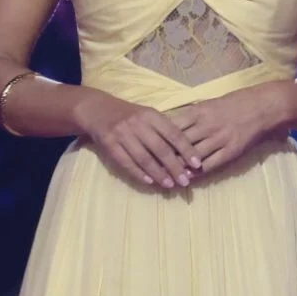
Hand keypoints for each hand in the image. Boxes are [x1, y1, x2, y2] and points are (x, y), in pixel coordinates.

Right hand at [74, 89, 201, 189]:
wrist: (98, 110)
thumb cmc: (131, 115)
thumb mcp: (149, 115)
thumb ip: (165, 130)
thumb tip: (186, 152)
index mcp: (152, 115)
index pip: (174, 134)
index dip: (187, 149)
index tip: (198, 163)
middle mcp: (139, 124)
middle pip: (160, 149)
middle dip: (174, 167)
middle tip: (185, 181)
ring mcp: (123, 135)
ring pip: (144, 158)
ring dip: (158, 174)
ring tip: (169, 185)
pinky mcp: (109, 145)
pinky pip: (126, 162)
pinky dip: (138, 173)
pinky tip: (149, 181)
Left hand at [165, 83, 287, 175]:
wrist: (263, 106)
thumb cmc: (236, 102)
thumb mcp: (210, 102)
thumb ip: (192, 114)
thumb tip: (171, 124)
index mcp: (199, 111)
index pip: (172, 127)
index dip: (160, 139)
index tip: (149, 148)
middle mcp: (206, 126)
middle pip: (179, 144)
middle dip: (165, 156)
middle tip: (153, 167)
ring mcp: (219, 139)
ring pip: (193, 156)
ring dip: (179, 168)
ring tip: (167, 177)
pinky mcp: (230, 150)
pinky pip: (210, 164)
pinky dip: (197, 172)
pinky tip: (189, 178)